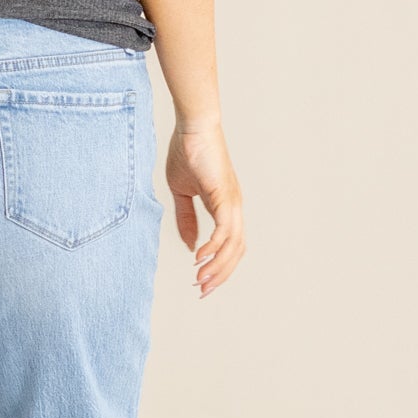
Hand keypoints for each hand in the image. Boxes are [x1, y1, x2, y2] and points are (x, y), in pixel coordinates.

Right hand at [166, 120, 243, 296]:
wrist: (192, 126)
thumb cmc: (187, 152)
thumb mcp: (181, 192)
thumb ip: (186, 218)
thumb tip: (190, 245)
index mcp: (225, 207)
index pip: (229, 245)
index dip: (219, 266)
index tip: (202, 282)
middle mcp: (234, 207)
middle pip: (236, 251)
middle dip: (221, 274)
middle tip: (203, 291)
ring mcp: (232, 202)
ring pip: (233, 245)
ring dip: (217, 266)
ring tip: (200, 279)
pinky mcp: (224, 196)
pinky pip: (225, 229)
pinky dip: (214, 247)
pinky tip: (199, 257)